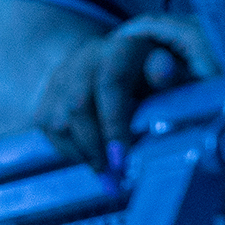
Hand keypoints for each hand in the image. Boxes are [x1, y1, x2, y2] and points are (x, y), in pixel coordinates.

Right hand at [36, 15, 221, 171]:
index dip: (113, 123)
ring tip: (106, 172)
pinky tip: (91, 158)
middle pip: (78, 106)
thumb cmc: (159, 79)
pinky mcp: (48, 94)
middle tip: (114, 175)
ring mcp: (62, 76)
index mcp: (120, 49)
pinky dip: (68, 150)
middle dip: (95, 146)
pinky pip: (48, 128)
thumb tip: (163, 69)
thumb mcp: (177, 74)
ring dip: (82, 152)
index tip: (122, 158)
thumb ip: (174, 76)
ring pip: (58, 121)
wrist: (117, 65)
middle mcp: (85, 58)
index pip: (109, 83)